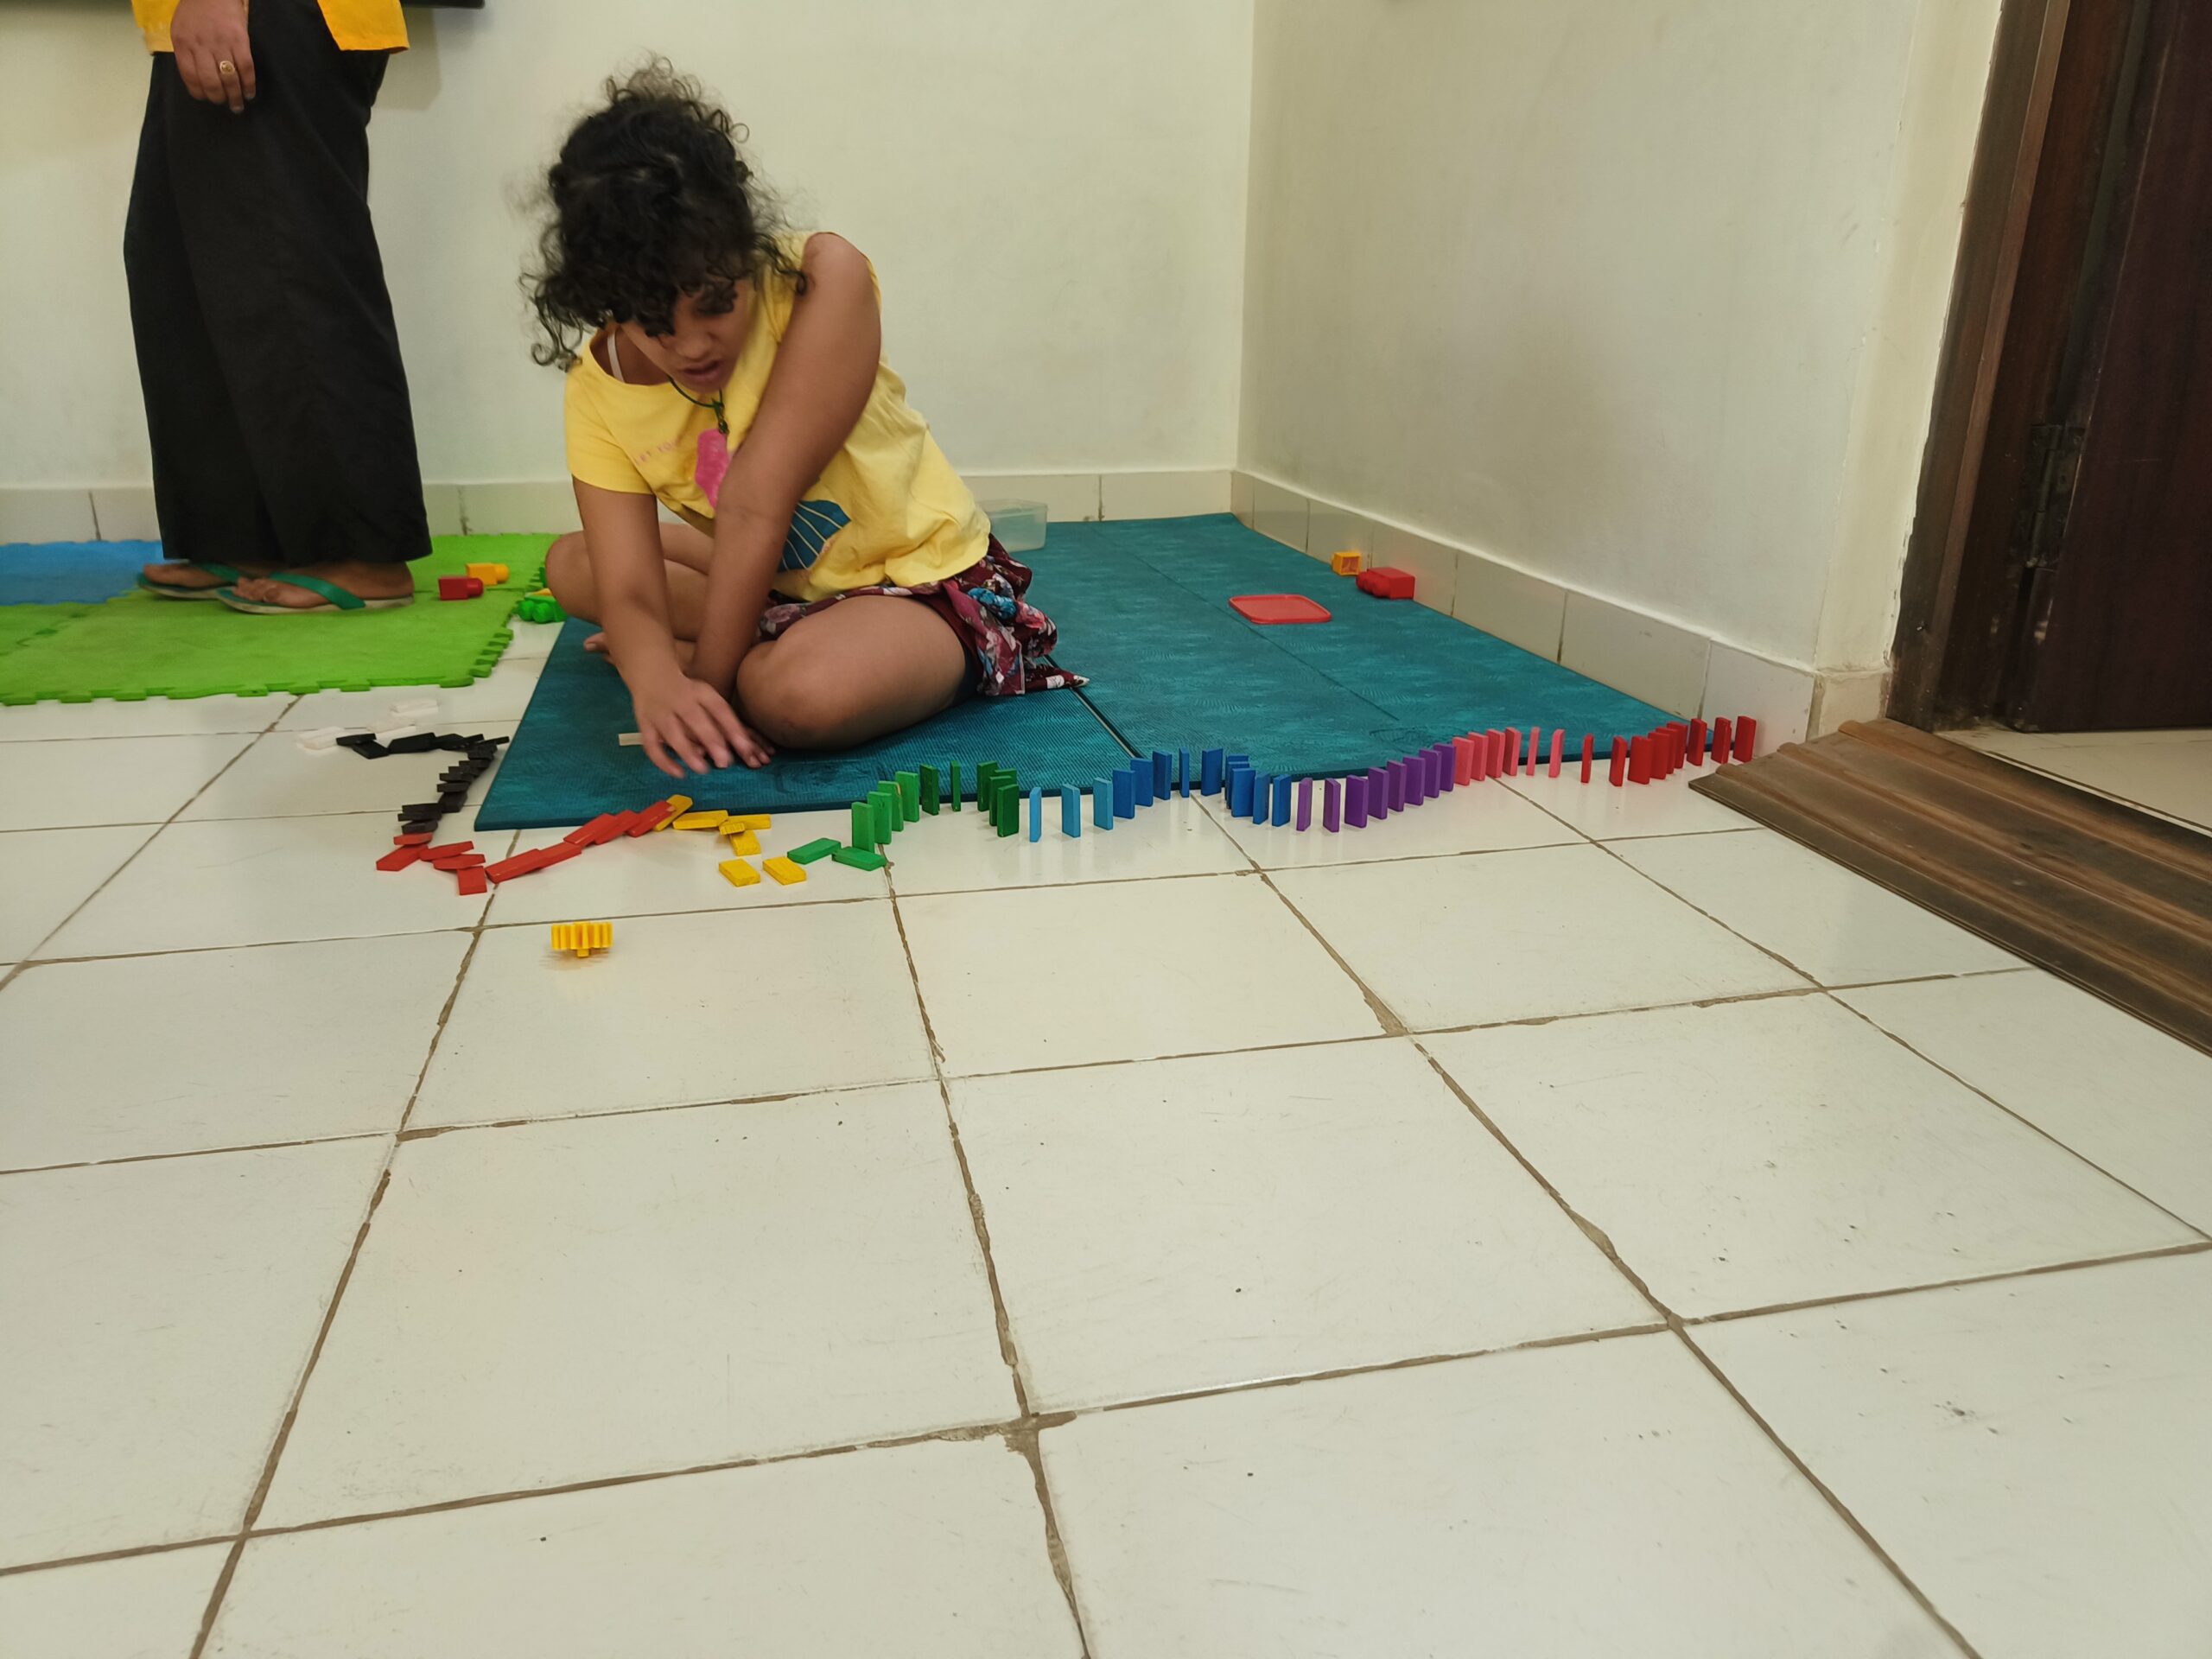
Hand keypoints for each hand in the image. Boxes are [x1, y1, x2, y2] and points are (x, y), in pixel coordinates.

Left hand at [169, 0, 255, 112]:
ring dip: (235, 96)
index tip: (205, 98)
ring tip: (238, 104)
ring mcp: (221, 43)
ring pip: (228, 78)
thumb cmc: (195, 11)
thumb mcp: (181, 30)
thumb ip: (187, 52)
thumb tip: (197, 79)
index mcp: (183, 43)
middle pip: (210, 81)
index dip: (198, 92)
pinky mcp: (239, 40)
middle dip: (218, 98)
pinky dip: (249, 84)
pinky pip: (246, 68)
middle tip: (225, 103)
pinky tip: (249, 92)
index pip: (190, 76)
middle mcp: (201, 45)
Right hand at [634, 671, 772, 777]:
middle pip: (694, 719)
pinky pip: (651, 745)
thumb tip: (741, 748)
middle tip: (724, 762)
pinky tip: (679, 773)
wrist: (651, 675)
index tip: (746, 749)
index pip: (719, 708)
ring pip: (671, 733)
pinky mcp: (644, 725)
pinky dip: (663, 761)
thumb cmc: (688, 693)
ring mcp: (659, 712)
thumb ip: (722, 721)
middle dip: (710, 740)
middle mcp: (679, 700)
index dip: (733, 729)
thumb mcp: (707, 698)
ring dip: (687, 752)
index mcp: (700, 692)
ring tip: (703, 770)